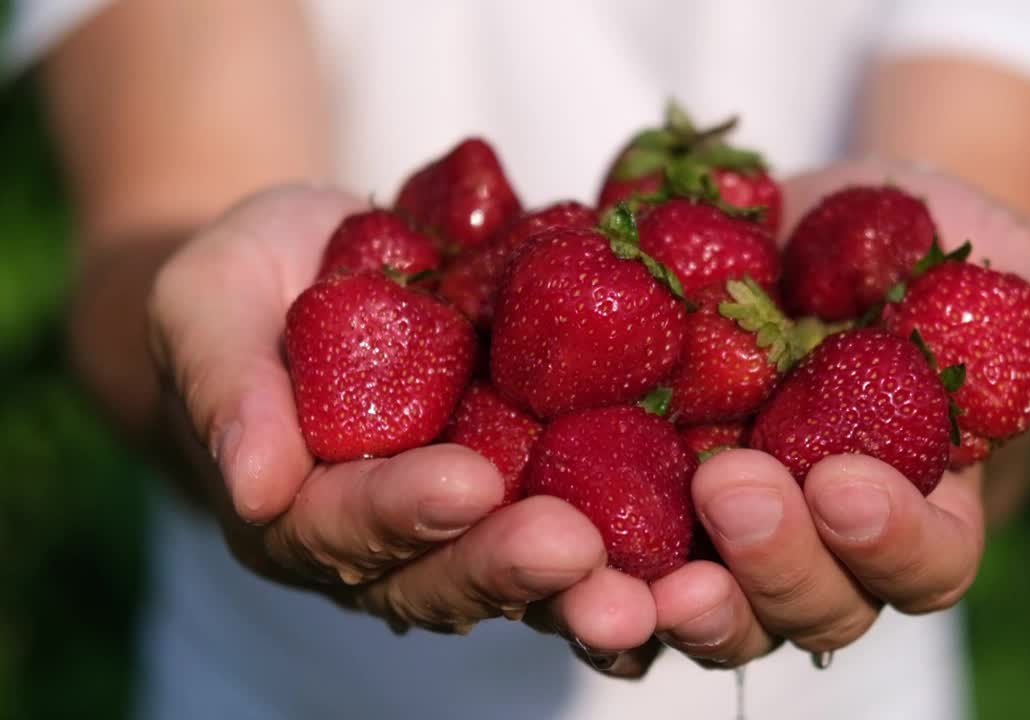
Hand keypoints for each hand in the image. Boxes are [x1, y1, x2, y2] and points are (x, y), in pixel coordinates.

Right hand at [146, 185, 606, 631]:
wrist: (326, 261)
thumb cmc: (253, 283)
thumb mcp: (208, 305)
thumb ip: (226, 388)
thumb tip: (251, 487)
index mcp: (298, 512)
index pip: (343, 529)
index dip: (399, 512)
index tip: (461, 484)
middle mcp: (389, 546)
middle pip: (446, 580)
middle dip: (507, 568)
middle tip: (572, 548)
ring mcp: (472, 526)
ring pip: (528, 582)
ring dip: (586, 589)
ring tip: (645, 591)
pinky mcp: (539, 490)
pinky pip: (595, 525)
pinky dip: (645, 539)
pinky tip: (700, 532)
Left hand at [572, 157, 1029, 673]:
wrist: (793, 222)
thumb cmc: (913, 245)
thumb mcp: (1000, 259)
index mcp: (914, 507)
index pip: (921, 560)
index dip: (889, 539)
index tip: (846, 480)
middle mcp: (817, 548)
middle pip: (809, 608)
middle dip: (773, 566)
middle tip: (729, 491)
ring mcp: (720, 542)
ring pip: (702, 615)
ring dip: (663, 611)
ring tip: (617, 582)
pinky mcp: (632, 509)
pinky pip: (606, 568)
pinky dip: (574, 574)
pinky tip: (541, 543)